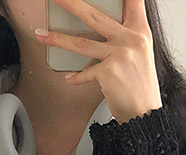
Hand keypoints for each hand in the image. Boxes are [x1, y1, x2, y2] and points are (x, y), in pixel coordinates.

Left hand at [34, 0, 161, 123]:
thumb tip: (102, 26)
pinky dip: (76, 77)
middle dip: (71, 3)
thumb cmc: (140, 86)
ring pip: (81, 42)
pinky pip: (85, 72)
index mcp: (141, 30)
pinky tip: (70, 78)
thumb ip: (125, 36)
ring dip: (58, 39)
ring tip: (41, 35)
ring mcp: (119, 54)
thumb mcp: (141, 53)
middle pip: (95, 15)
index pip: (133, 0)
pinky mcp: (108, 72)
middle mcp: (131, 39)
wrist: (144, 113)